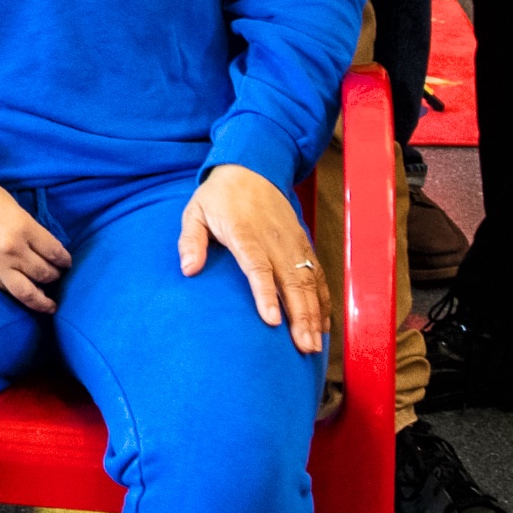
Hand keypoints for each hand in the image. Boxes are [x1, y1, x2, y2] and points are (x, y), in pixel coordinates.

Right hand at [0, 145, 71, 313]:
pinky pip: (4, 288)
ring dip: (41, 299)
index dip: (64, 260)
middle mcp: (11, 249)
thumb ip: (27, 227)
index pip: (54, 252)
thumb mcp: (11, 205)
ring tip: (49, 305)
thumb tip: (40, 245)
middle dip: (54, 276)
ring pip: (26, 292)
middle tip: (57, 276)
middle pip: (44, 274)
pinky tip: (23, 295)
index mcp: (23, 227)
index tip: (66, 263)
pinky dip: (17, 294)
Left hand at [175, 162, 328, 358]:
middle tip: (304, 346)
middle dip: (300, 315)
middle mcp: (273, 238)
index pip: (257, 266)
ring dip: (314, 313)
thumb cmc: (219, 196)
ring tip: (315, 344)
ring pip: (308, 281)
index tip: (272, 320)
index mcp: (244, 231)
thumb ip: (190, 241)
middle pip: (290, 281)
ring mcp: (292, 241)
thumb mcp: (195, 212)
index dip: (265, 294)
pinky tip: (323, 323)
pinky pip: (317, 274)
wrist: (251, 167)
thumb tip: (188, 269)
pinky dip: (323, 299)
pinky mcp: (303, 243)